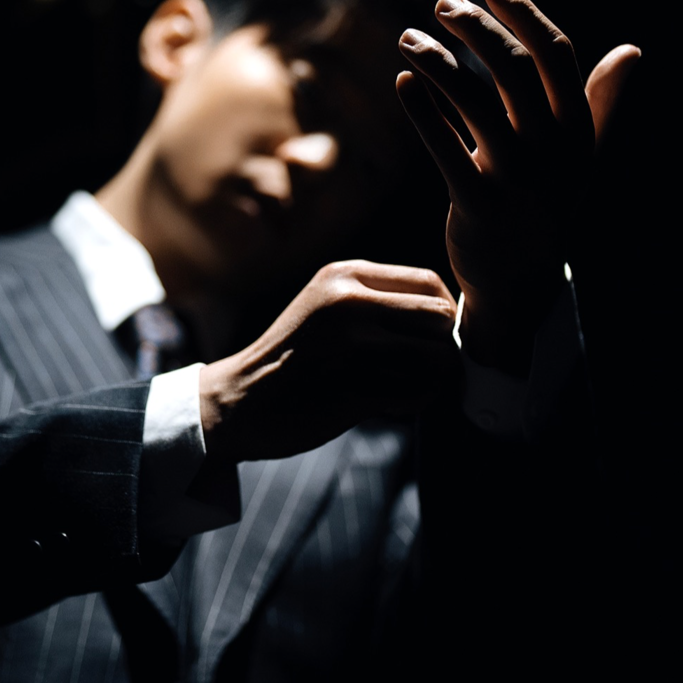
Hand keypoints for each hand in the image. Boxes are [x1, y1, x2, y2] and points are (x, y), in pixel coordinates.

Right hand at [199, 260, 457, 462]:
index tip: (431, 339)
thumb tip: (446, 317)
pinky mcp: (350, 390)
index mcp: (343, 276)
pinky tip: (387, 406)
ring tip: (403, 388)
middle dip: (442, 348)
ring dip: (430, 381)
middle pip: (439, 318)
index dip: (443, 315)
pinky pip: (416, 395)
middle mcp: (347, 304)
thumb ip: (376, 303)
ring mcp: (348, 346)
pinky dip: (412, 404)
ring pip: (436, 358)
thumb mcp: (325, 307)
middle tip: (423, 369)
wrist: (237, 400)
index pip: (429, 284)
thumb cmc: (291, 358)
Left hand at [395, 0, 638, 373]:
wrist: (519, 284)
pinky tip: (402, 83)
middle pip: (514, 68)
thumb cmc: (545, 206)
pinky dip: (421, 110)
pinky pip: (443, 146)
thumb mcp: (579, 159)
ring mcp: (516, 180)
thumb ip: (600, 106)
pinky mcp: (477, 205)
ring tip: (407, 39)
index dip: (524, 13)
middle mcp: (552, 152)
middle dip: (475, 27)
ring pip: (473, 100)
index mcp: (578, 132)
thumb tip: (632, 53)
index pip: (557, 54)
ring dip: (436, 61)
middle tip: (442, 6)